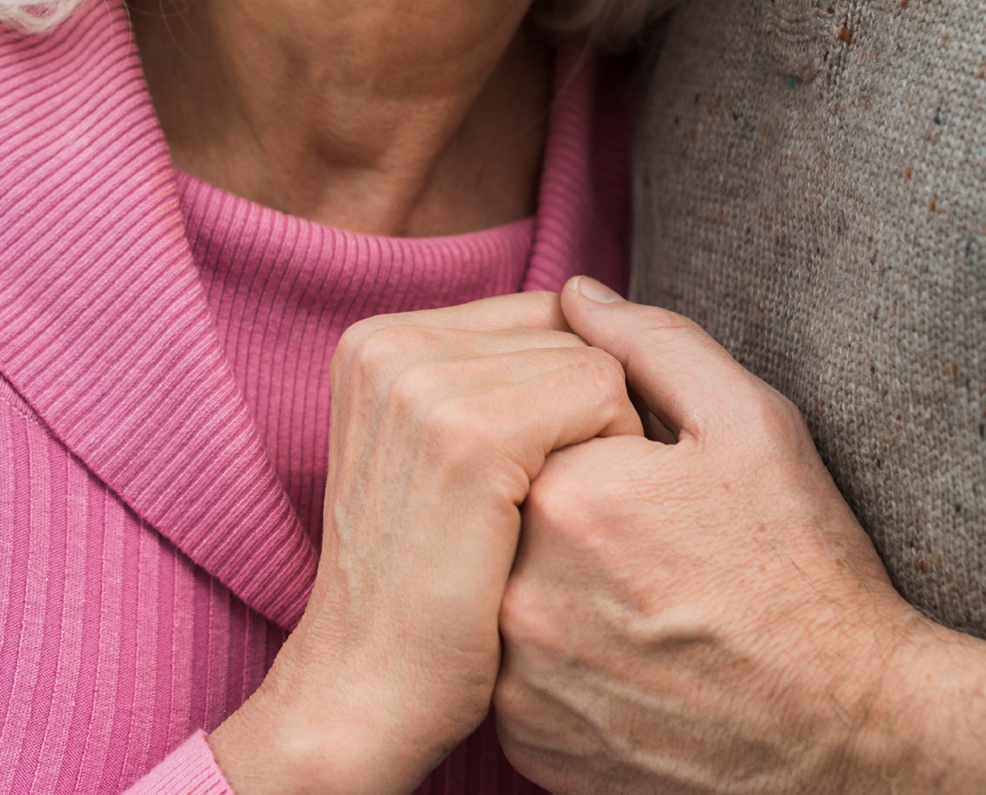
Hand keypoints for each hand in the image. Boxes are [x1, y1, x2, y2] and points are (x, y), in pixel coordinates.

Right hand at [207, 293, 641, 794]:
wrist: (368, 689)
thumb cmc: (425, 587)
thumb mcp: (430, 453)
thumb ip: (488, 372)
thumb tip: (588, 296)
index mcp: (376, 340)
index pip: (538, 314)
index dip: (570, 392)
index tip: (545, 474)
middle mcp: (389, 343)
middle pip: (567, 330)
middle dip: (592, 410)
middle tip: (555, 505)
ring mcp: (421, 382)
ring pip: (593, 360)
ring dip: (607, 439)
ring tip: (556, 517)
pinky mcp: (467, 431)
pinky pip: (602, 394)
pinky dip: (617, 459)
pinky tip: (575, 523)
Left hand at [492, 277, 985, 794]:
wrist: (854, 734)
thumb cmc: (808, 571)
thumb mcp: (752, 425)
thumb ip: (653, 343)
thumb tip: (574, 295)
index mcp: (568, 496)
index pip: (529, 429)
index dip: (593, 447)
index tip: (650, 486)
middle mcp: (522, 592)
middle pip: (507, 513)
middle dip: (564, 515)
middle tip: (649, 551)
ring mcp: (520, 680)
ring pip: (498, 592)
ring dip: (549, 585)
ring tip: (640, 604)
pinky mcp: (528, 744)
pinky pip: (508, 672)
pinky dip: (551, 660)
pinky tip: (624, 658)